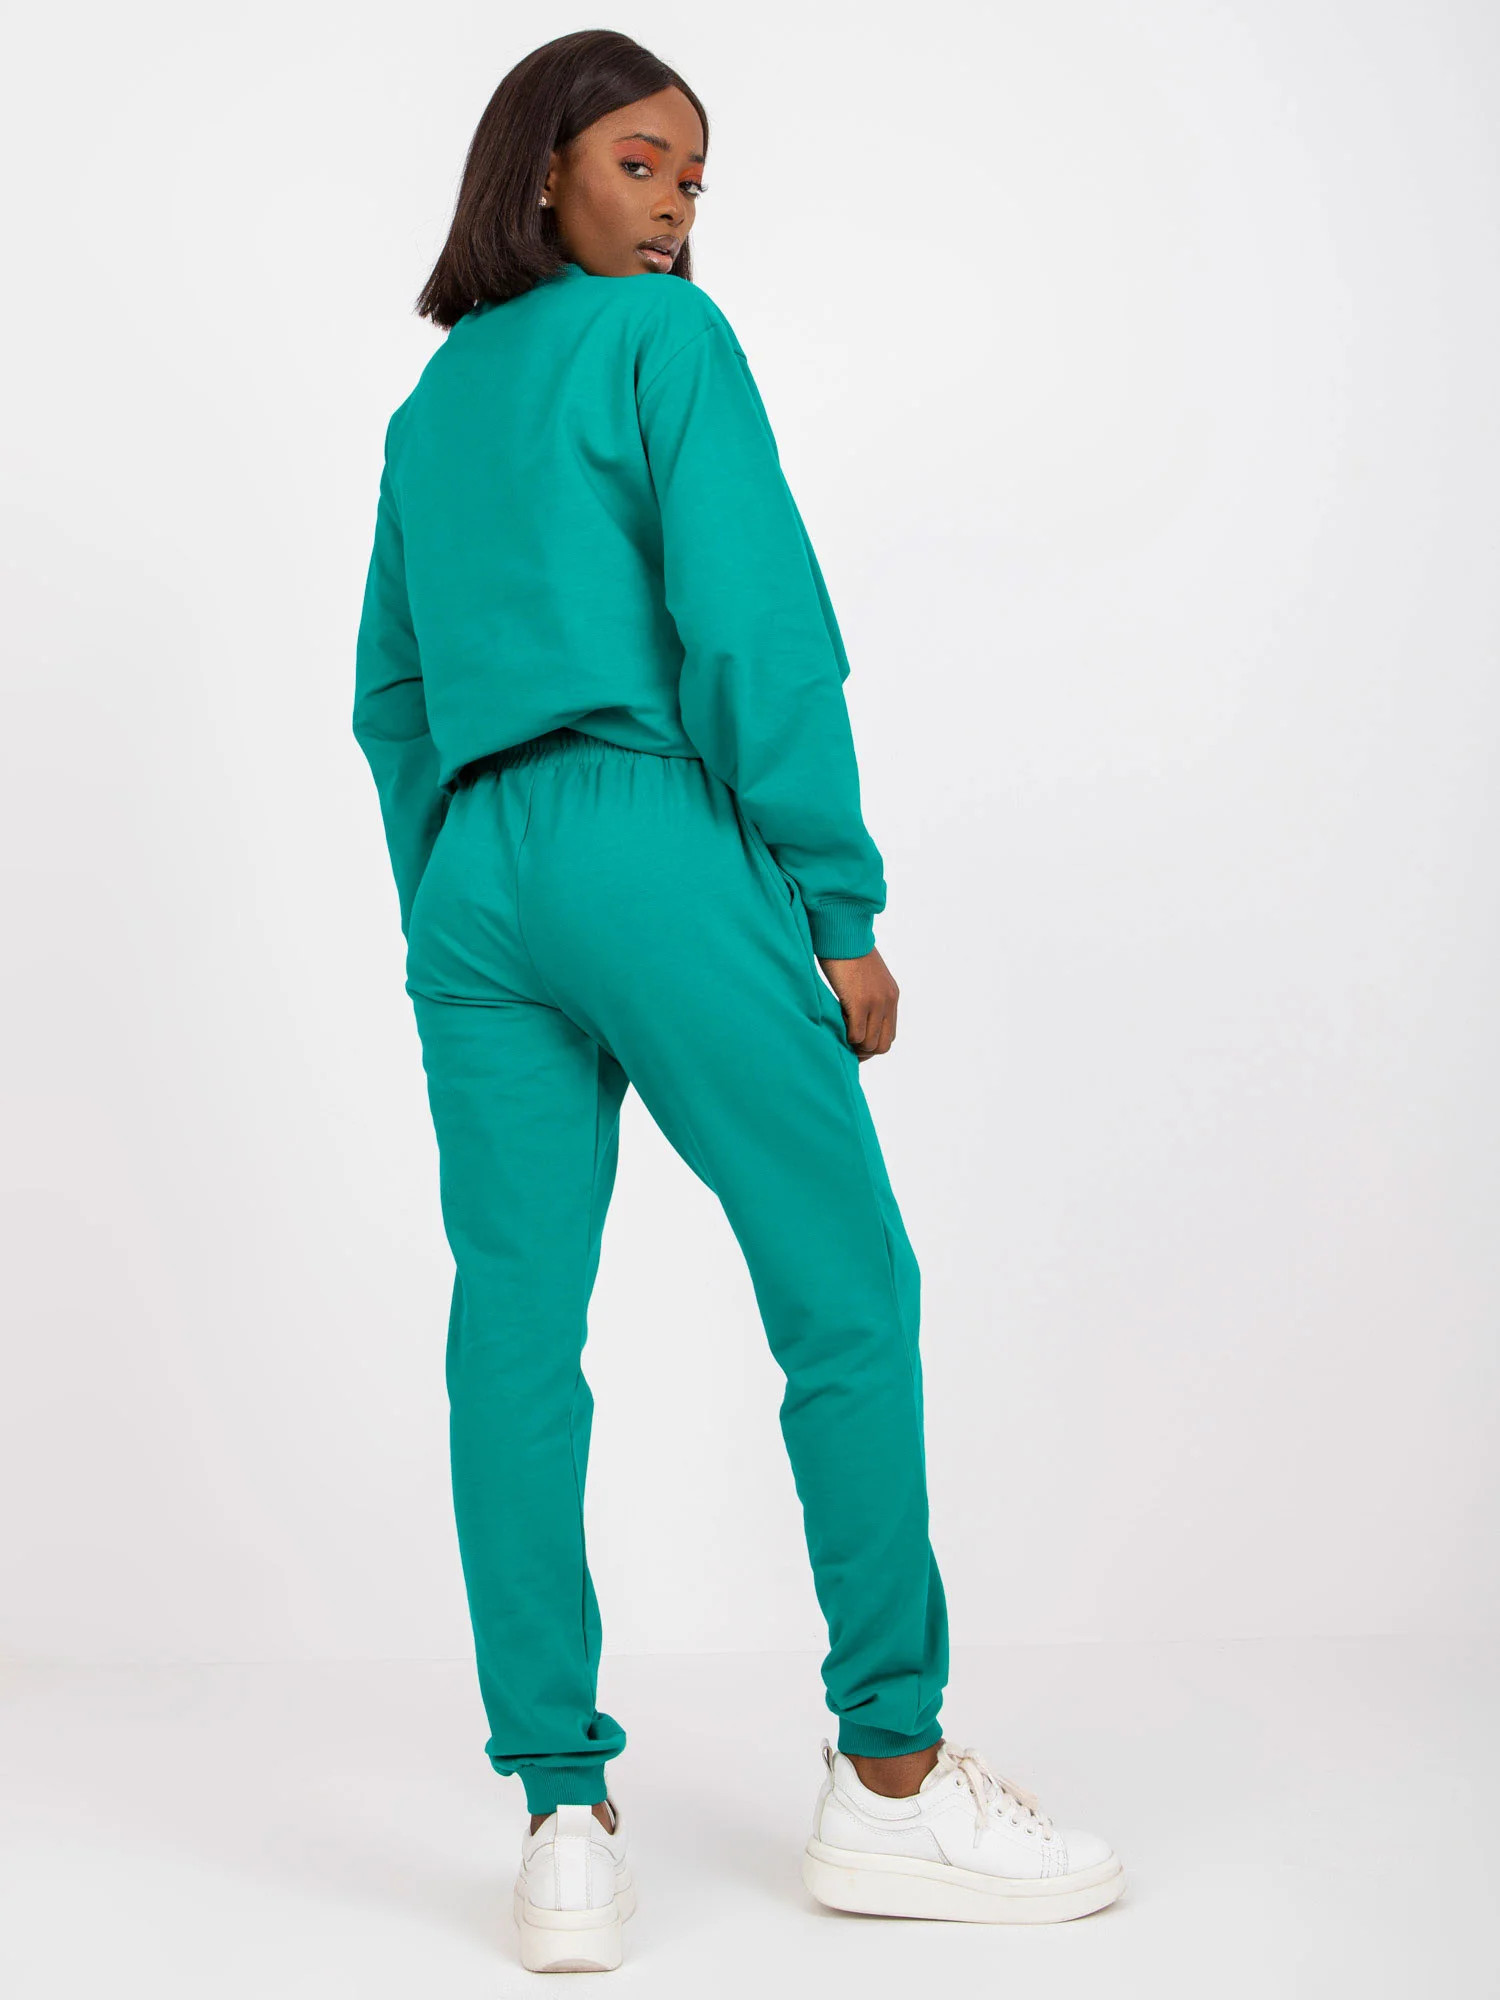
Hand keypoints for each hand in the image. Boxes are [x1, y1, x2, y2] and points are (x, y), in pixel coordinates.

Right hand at [816, 945, 898, 1059]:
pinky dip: (846, 1037)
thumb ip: (867, 996)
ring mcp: (876, 1003)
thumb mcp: (865, 977)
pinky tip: (837, 1023)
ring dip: (854, 1046)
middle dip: (864, 1051)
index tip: (854, 1041)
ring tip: (840, 1033)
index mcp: (891, 996)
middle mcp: (888, 1001)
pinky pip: (856, 1035)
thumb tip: (854, 1014)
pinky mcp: (860, 1002)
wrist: (842, 931)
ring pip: (870, 1044)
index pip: (889, 1034)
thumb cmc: (846, 951)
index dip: (871, 1042)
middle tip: (846, 1045)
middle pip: (883, 1045)